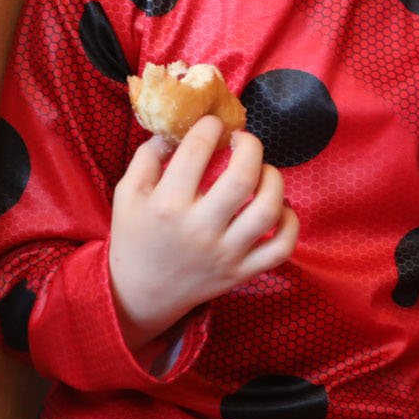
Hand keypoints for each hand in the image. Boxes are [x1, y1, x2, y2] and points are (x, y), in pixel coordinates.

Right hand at [109, 116, 299, 349]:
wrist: (141, 295)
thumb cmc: (135, 237)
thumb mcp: (127, 194)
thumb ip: (147, 157)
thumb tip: (175, 130)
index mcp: (167, 206)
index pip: (196, 151)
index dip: (210, 126)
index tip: (214, 123)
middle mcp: (199, 230)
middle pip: (242, 178)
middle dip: (250, 146)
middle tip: (243, 140)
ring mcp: (225, 254)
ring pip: (268, 210)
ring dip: (273, 180)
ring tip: (263, 171)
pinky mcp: (242, 272)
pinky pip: (281, 247)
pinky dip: (290, 223)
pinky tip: (279, 207)